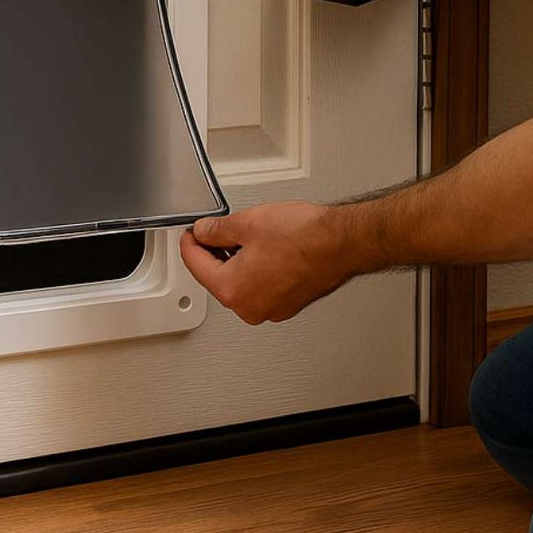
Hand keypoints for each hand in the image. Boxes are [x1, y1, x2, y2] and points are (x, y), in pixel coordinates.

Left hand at [179, 202, 353, 323]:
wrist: (342, 244)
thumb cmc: (305, 237)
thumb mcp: (249, 222)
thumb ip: (218, 230)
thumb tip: (204, 232)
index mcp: (233, 290)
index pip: (195, 266)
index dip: (190, 243)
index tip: (192, 233)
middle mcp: (249, 307)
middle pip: (217, 278)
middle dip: (214, 253)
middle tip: (217, 230)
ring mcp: (270, 310)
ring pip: (240, 284)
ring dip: (236, 263)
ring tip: (248, 237)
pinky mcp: (287, 305)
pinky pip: (260, 288)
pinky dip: (257, 272)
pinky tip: (266, 251)